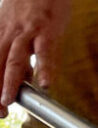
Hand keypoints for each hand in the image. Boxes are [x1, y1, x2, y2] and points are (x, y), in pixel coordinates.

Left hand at [0, 0, 69, 117]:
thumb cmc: (34, 5)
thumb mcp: (22, 29)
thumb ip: (22, 53)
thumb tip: (26, 78)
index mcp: (1, 35)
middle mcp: (9, 34)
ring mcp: (27, 32)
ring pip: (14, 59)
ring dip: (10, 82)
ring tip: (8, 101)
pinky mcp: (46, 30)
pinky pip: (45, 52)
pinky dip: (45, 68)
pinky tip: (46, 84)